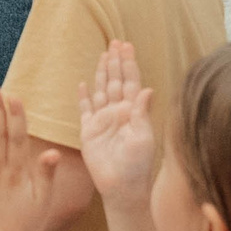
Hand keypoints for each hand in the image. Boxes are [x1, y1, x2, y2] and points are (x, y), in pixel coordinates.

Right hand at [77, 41, 157, 200]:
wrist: (122, 187)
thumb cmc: (138, 165)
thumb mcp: (144, 138)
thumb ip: (142, 113)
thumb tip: (147, 89)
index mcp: (132, 112)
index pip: (130, 82)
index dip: (128, 64)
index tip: (126, 46)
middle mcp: (117, 113)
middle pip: (115, 81)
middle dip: (115, 62)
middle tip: (115, 42)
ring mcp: (102, 121)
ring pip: (100, 90)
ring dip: (101, 73)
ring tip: (103, 55)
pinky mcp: (89, 132)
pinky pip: (84, 110)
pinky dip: (83, 97)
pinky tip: (82, 84)